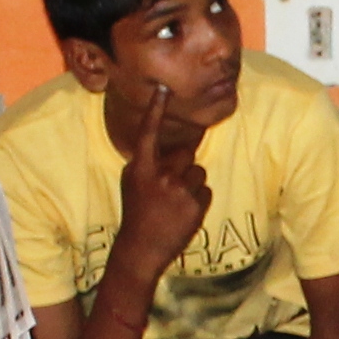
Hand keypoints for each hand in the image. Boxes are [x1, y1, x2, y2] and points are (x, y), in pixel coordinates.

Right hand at [112, 83, 214, 283]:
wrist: (140, 249)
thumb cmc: (137, 212)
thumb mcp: (133, 183)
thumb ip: (146, 162)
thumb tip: (165, 145)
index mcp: (141, 168)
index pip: (149, 133)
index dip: (156, 109)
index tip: (164, 89)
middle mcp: (161, 175)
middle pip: (186, 154)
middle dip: (182, 167)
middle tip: (169, 189)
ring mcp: (180, 190)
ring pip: (198, 173)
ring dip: (191, 185)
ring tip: (175, 204)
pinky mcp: (196, 205)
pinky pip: (205, 190)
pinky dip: (198, 200)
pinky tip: (183, 213)